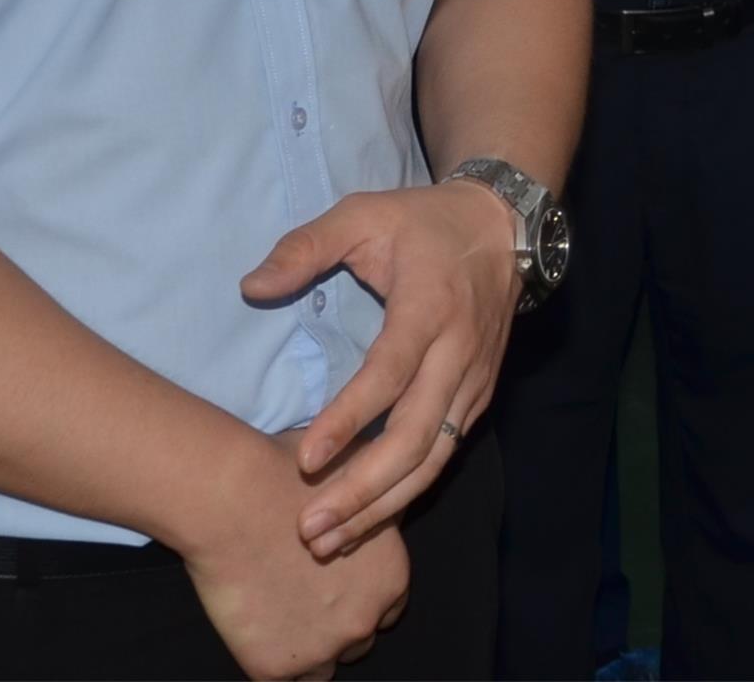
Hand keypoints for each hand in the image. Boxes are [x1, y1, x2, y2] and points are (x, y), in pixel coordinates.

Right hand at [177, 428, 412, 679]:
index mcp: (391, 577)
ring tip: (277, 616)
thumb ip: (375, 499)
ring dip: (306, 648)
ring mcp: (322, 649)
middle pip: (357, 638)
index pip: (388, 605)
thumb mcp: (357, 472)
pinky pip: (283, 680)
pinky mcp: (275, 667)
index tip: (332, 584)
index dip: (359, 595)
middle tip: (300, 597)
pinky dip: (270, 660)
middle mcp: (366, 619)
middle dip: (334, 622)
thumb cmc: (290, 474)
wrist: (233, 499)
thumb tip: (387, 493)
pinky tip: (255, 632)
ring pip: (323, 667)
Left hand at [241, 181, 516, 555]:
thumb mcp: (362, 213)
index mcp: (430, 308)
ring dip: (383, 506)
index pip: (389, 374)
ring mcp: (473, 382)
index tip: (305, 461)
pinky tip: (364, 518)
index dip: (348, 420)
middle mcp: (459, 353)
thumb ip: (306, 246)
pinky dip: (405, 492)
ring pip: (433, 459)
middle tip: (309, 526)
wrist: (502, 227)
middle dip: (363, 490)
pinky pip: (442, 455)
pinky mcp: (477, 398)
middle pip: (415, 437)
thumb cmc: (422, 222)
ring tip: (330, 540)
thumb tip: (251, 287)